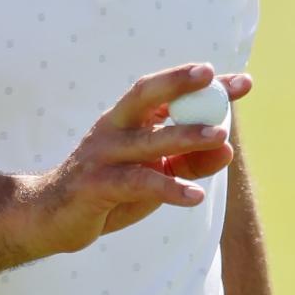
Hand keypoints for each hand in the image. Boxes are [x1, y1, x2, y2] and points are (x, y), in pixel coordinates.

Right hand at [15, 63, 254, 256]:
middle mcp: (113, 127)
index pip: (166, 91)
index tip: (243, 81)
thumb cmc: (112, 189)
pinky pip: (137, 183)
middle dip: (178, 82)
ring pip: (147, 141)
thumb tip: (228, 149)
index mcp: (127, 118)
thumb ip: (190, 161)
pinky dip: (169, 188)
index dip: (203, 84)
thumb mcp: (156, 173)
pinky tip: (195, 196)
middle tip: (212, 75)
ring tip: (222, 138)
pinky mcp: (95, 185)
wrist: (51, 219)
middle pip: (145, 95)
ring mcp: (102, 154)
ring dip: (186, 137)